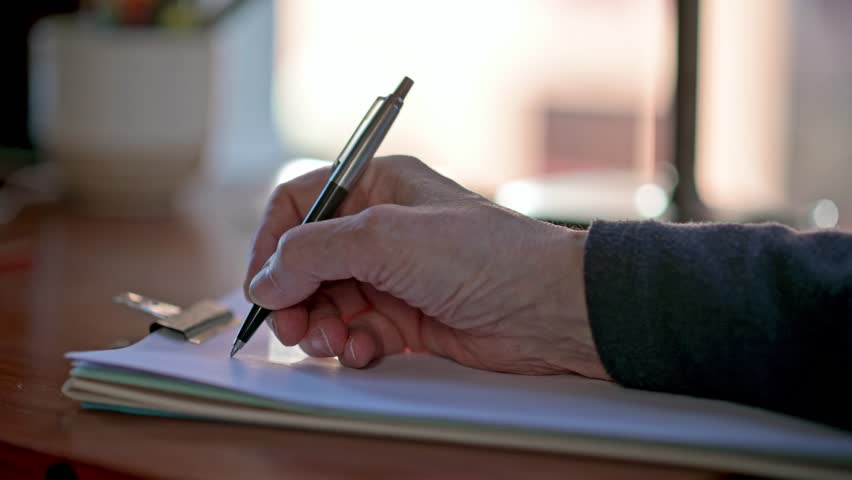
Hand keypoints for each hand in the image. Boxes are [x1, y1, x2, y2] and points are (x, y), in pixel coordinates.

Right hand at [245, 156, 609, 378]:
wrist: (547, 308)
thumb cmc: (485, 254)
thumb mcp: (386, 239)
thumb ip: (314, 251)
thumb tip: (268, 277)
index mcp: (376, 187)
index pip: (300, 205)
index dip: (272, 243)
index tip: (261, 283)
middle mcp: (381, 229)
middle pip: (308, 261)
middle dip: (296, 295)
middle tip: (294, 325)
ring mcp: (394, 275)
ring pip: (328, 301)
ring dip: (322, 325)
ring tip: (336, 340)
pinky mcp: (407, 316)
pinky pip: (358, 331)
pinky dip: (354, 344)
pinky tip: (369, 348)